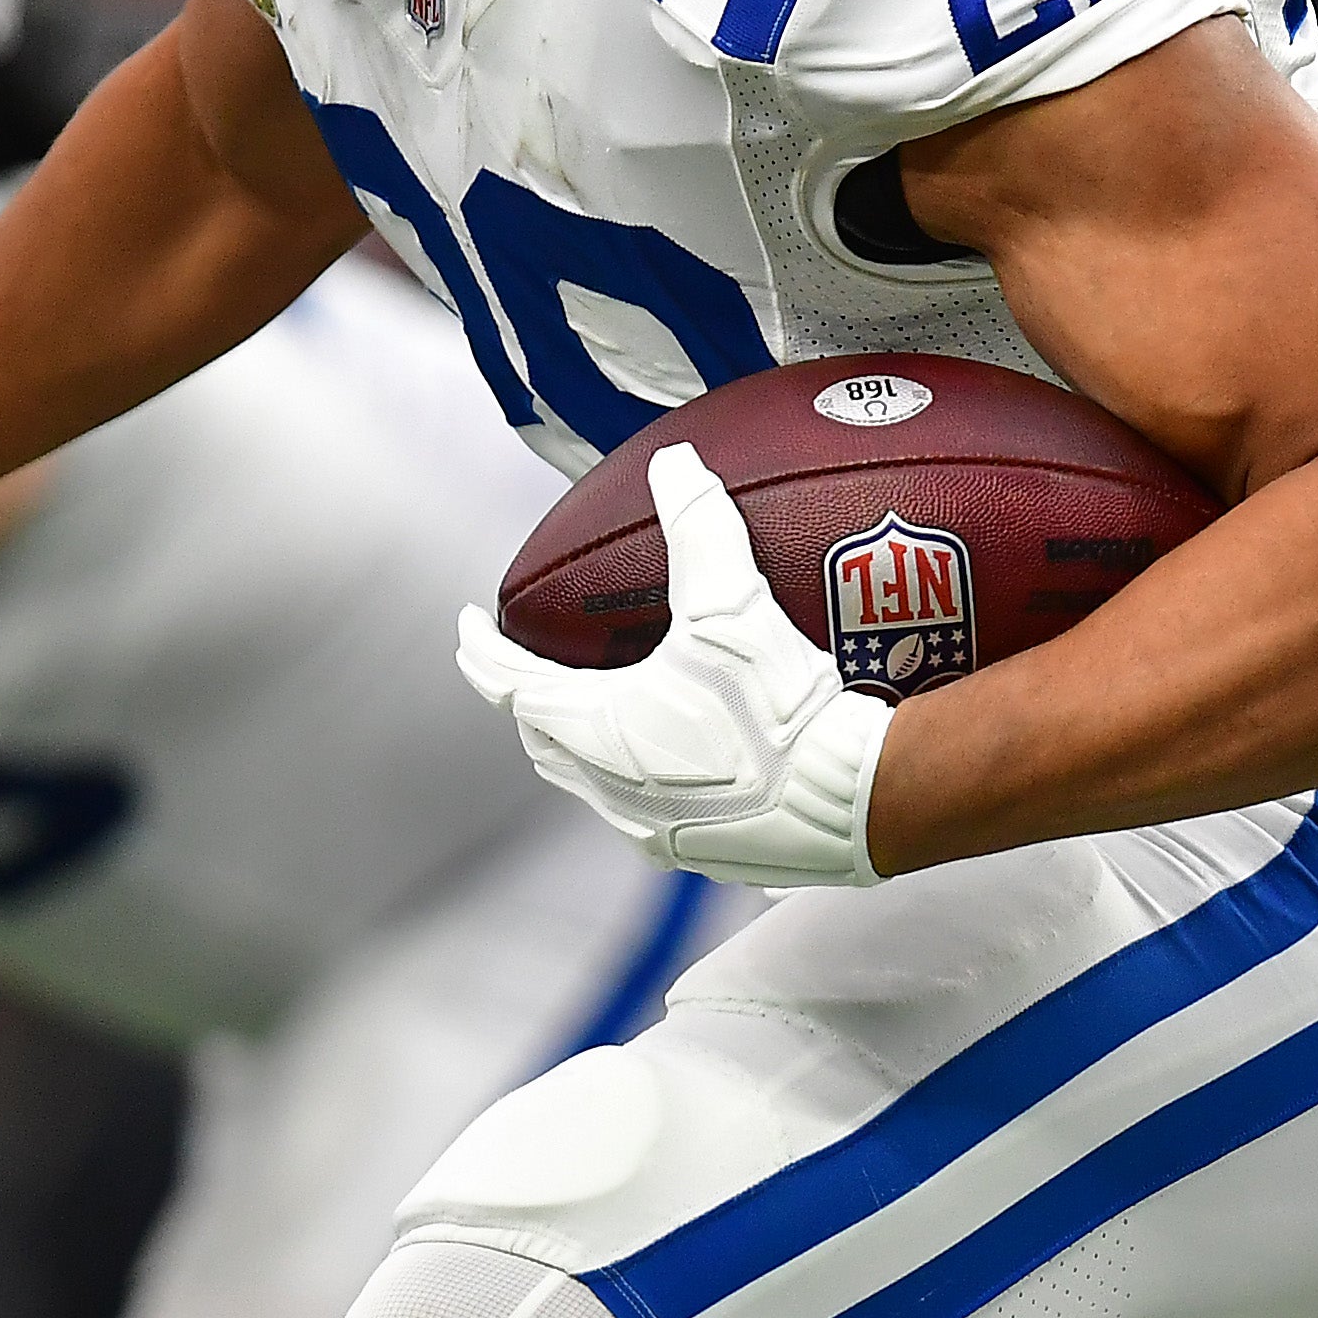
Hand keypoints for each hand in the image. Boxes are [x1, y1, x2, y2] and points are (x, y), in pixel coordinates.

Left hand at [451, 444, 891, 887]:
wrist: (850, 798)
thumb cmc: (779, 710)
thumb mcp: (733, 603)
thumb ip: (699, 526)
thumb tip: (675, 465)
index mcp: (598, 731)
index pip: (511, 685)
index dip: (481, 652)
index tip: (468, 626)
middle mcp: (611, 789)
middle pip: (541, 739)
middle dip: (525, 700)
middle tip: (525, 667)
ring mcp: (653, 830)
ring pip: (588, 782)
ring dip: (577, 743)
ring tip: (592, 709)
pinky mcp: (698, 852)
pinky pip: (641, 810)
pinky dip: (633, 775)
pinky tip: (671, 756)